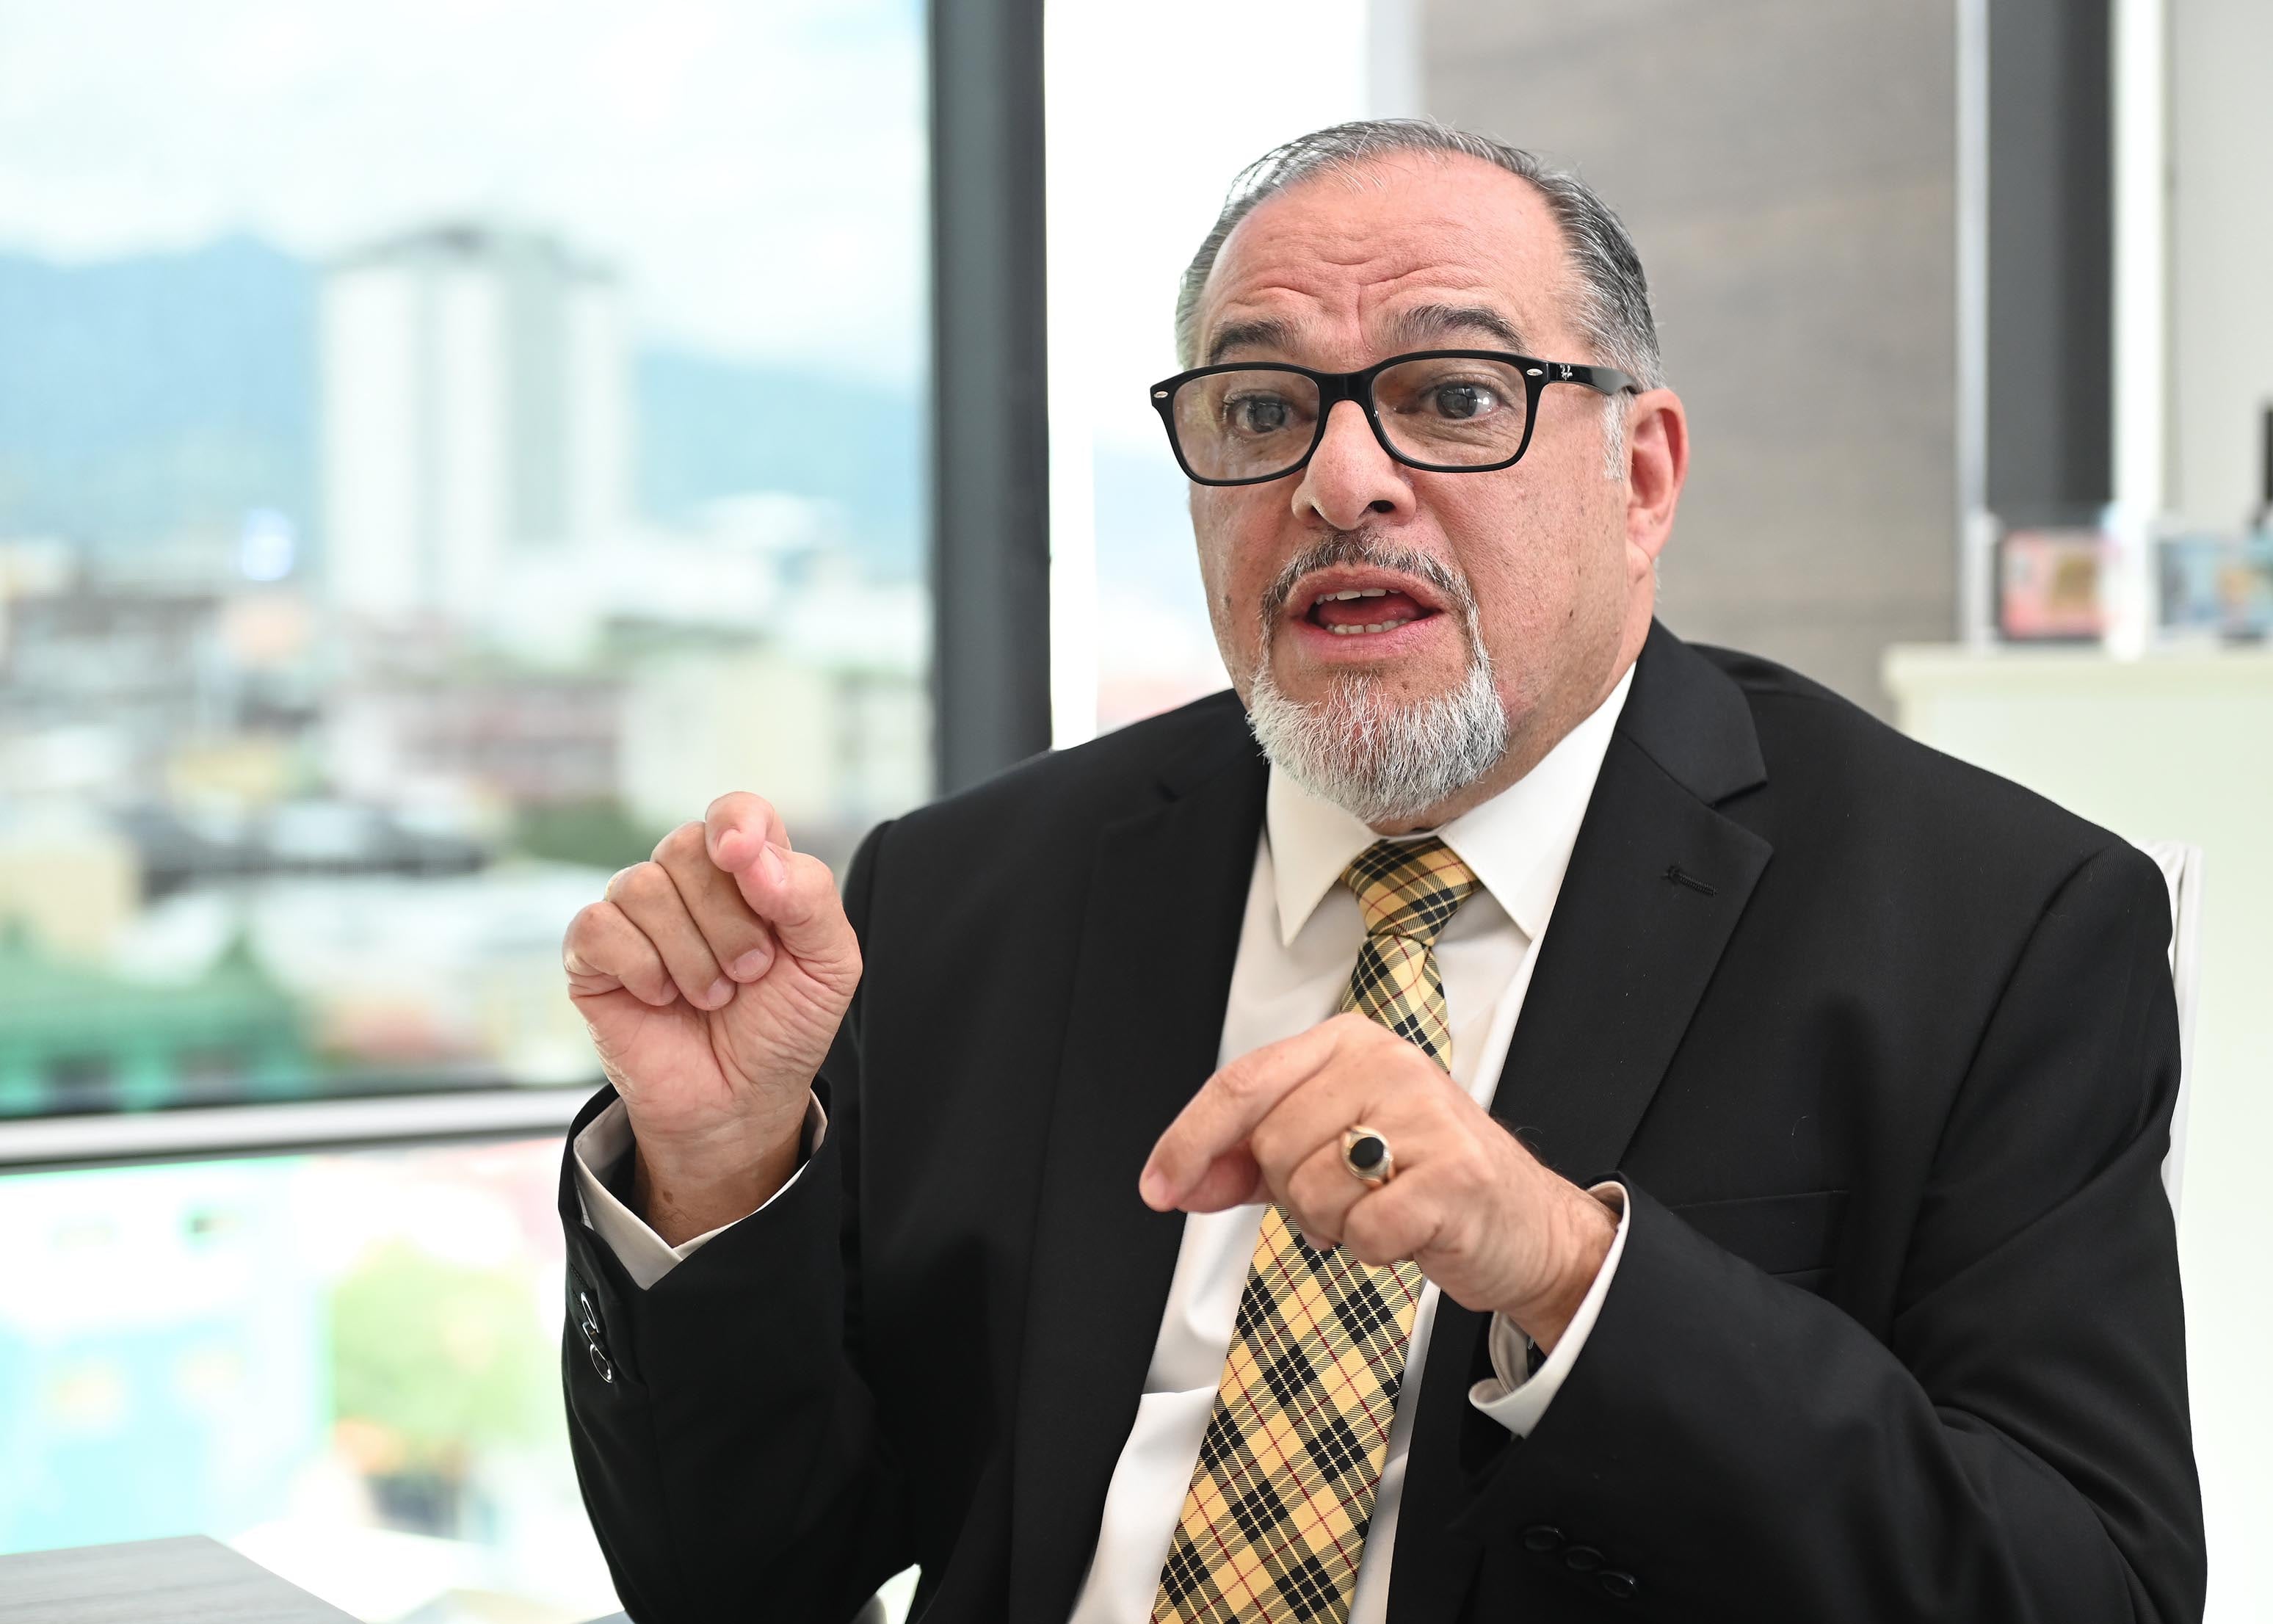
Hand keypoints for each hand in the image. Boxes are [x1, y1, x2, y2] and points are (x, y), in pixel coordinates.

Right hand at [562, 793, 860, 1242]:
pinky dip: (642, 967)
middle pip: (688, 847)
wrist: (741, 1104)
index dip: (735, 823)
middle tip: (750, 974)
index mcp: (749, 872)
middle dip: (730, 920)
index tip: (741, 855)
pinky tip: (662, 998)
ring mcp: (636, 916)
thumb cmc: (783, 1028)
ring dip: (692, 955)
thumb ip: (809, 896)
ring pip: (644, 885)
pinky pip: (600, 925)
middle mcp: (688, 882)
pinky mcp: (592, 955)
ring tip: (713, 996)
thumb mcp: (828, 965)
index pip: (734, 811)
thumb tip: (751, 853)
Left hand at [1138, 1013, 1616, 1350]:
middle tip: (1346, 1197)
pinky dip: (1373, 1250)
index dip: (1189, 1141)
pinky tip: (1408, 1230)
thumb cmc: (1426, 1181)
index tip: (1159, 1187)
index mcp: (1350, 1043)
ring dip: (1334, 1225)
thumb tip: (1182, 1179)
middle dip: (1293, 1194)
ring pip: (1310, 1191)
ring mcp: (1425, 1114)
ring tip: (1381, 1209)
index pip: (1242, 1083)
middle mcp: (1387, 1064)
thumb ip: (1252, 1160)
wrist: (1525, 1226)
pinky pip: (1361, 1232)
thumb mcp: (1331, 1154)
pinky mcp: (1453, 1174)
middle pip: (1272, 1146)